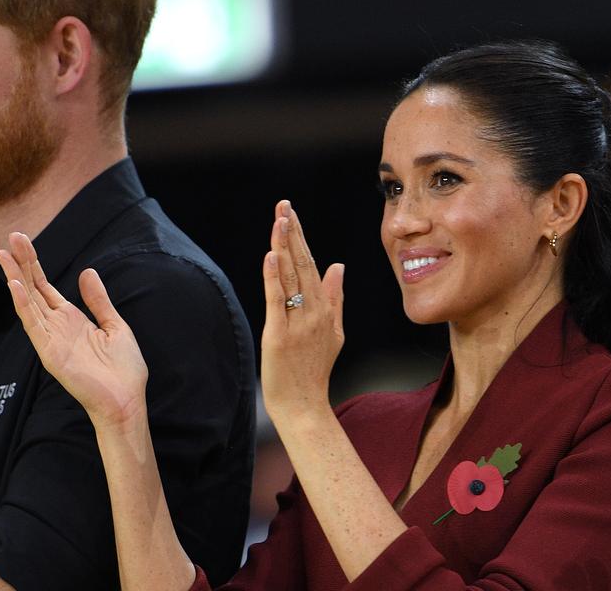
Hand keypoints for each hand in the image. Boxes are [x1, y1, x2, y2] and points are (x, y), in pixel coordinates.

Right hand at [0, 232, 148, 428]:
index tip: (22, 241)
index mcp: (71, 319)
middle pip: (32, 288)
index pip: (45, 286)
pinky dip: (23, 305)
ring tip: (3, 254)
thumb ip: (98, 300)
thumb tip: (87, 272)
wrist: (126, 400)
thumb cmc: (123, 369)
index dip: (33, 264)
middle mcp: (56, 326)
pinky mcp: (50, 353)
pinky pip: (33, 325)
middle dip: (21, 263)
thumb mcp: (114, 325)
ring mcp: (50, 339)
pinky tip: (15, 286)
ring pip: (27, 302)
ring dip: (15, 278)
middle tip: (10, 236)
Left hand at [260, 200, 344, 421]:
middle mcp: (315, 312)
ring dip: (285, 246)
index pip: (313, 265)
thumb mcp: (334, 332)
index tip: (292, 213)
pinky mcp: (279, 335)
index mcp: (326, 310)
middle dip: (293, 233)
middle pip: (303, 264)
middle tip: (284, 205)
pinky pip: (277, 300)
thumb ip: (336, 298)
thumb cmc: (315, 370)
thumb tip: (339, 265)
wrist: (305, 406)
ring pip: (291, 277)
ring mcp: (298, 323)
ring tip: (280, 219)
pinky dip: (274, 276)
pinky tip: (271, 255)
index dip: (301, 238)